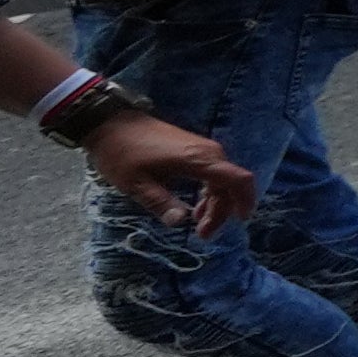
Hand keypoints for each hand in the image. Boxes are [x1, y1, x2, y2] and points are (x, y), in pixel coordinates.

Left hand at [88, 111, 256, 232]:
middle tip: (202, 234)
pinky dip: (210, 192)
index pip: (237, 179)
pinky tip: (195, 205)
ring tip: (198, 223)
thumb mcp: (134, 183)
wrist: (111, 122)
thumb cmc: (122, 152)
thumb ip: (160, 202)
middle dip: (222, 211)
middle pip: (230, 184)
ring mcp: (202, 148)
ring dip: (216, 203)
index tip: (240, 221)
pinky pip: (213, 172)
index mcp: (197, 160)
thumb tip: (180, 222)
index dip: (246, 201)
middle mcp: (208, 152)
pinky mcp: (194, 148)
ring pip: (223, 179)